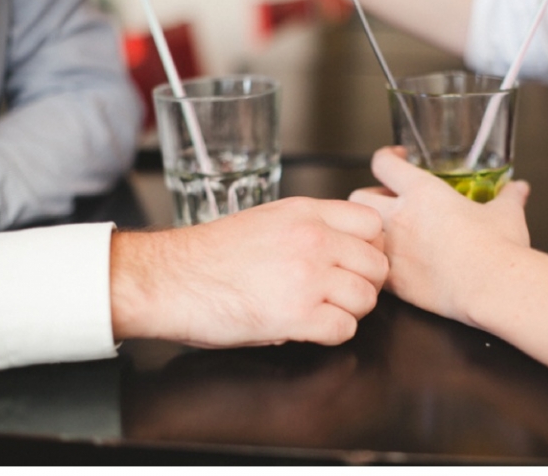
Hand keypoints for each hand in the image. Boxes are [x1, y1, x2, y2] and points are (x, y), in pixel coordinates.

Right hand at [110, 197, 387, 347]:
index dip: (371, 248)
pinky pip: (344, 329)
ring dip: (350, 311)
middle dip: (366, 283)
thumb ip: (308, 231)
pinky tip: (310, 329)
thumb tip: (338, 256)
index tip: (357, 261)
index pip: (373, 224)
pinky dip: (332, 334)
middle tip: (344, 293)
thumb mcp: (265, 221)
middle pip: (379, 264)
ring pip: (367, 299)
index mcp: (306, 213)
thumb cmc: (208, 253)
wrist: (169, 277)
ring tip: (325, 312)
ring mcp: (308, 277)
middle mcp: (314, 240)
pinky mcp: (297, 315)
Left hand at [349, 146, 530, 326]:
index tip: (395, 158)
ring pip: (359, 234)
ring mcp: (393, 250)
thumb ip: (508, 197)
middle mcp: (400, 217)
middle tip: (387, 203)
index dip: (386, 157)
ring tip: (388, 236)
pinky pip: (372, 267)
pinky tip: (395, 267)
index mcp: (422, 192)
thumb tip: (519, 188)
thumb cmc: (499, 247)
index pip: (384, 163)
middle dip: (368, 197)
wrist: (494, 287)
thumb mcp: (507, 214)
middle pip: (358, 196)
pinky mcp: (394, 281)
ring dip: (369, 231)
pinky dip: (378, 264)